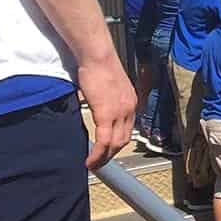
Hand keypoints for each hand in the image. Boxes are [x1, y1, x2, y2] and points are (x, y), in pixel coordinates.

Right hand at [77, 48, 136, 168]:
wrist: (98, 55)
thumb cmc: (98, 65)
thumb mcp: (108, 86)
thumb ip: (106, 98)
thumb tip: (96, 105)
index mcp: (130, 102)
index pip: (127, 129)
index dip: (117, 143)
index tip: (108, 151)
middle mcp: (129, 109)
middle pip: (123, 140)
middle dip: (111, 155)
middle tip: (100, 163)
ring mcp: (119, 113)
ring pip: (115, 144)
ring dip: (104, 158)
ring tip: (94, 165)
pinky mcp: (106, 114)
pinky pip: (103, 142)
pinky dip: (97, 155)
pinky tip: (89, 161)